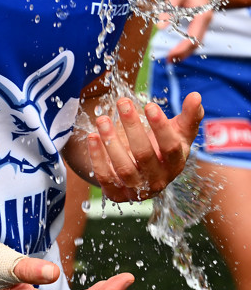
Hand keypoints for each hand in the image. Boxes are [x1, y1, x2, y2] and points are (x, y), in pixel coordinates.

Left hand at [88, 93, 202, 201]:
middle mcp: (157, 180)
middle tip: (123, 102)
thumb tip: (196, 96)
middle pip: (144, 155)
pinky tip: (92, 136)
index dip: (161, 128)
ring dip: (112, 142)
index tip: (150, 105)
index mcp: (175, 163)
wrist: (144, 173)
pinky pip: (106, 177)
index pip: (170, 148)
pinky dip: (97, 158)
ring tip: (102, 119)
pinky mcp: (116, 193)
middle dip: (132, 127)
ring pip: (124, 168)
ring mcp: (137, 189)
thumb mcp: (179, 132)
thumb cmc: (163, 146)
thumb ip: (189, 115)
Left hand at [159, 0, 212, 61]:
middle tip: (168, 62)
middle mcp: (206, 18)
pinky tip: (176, 48)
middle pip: (197, 43)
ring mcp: (205, 18)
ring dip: (185, 50)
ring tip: (171, 58)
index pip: (193, 39)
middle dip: (183, 54)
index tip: (169, 56)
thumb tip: (159, 28)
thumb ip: (168, 10)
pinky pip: (195, 34)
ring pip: (197, 40)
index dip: (181, 50)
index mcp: (203, 13)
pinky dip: (187, 43)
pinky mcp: (200, 17)